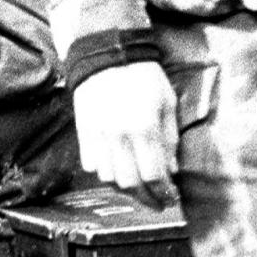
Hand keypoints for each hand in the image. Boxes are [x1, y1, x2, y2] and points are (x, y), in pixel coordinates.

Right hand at [72, 61, 179, 201]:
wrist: (107, 54)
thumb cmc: (143, 76)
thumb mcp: (168, 103)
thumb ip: (170, 139)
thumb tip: (171, 170)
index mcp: (145, 127)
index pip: (154, 175)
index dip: (163, 193)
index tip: (169, 198)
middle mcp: (120, 135)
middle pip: (131, 183)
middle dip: (146, 198)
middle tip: (155, 201)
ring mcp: (99, 135)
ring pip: (109, 178)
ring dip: (125, 187)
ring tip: (137, 186)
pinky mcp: (84, 132)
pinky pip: (91, 166)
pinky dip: (104, 173)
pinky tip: (117, 168)